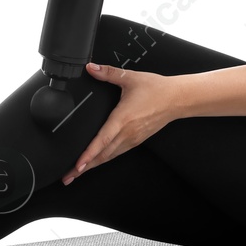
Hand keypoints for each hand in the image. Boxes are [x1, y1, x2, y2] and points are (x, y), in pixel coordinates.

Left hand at [63, 62, 179, 183]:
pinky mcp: (137, 140)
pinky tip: (97, 161)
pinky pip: (117, 153)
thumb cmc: (157, 89)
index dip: (88, 154)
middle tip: (68, 177)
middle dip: (84, 168)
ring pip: (109, 157)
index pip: (102, 141)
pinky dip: (104, 159)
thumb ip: (108, 72)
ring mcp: (133, 139)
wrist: (177, 99)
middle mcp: (127, 133)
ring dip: (93, 165)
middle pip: (102, 155)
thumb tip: (91, 68)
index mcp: (123, 119)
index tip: (77, 165)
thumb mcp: (130, 78)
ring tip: (78, 173)